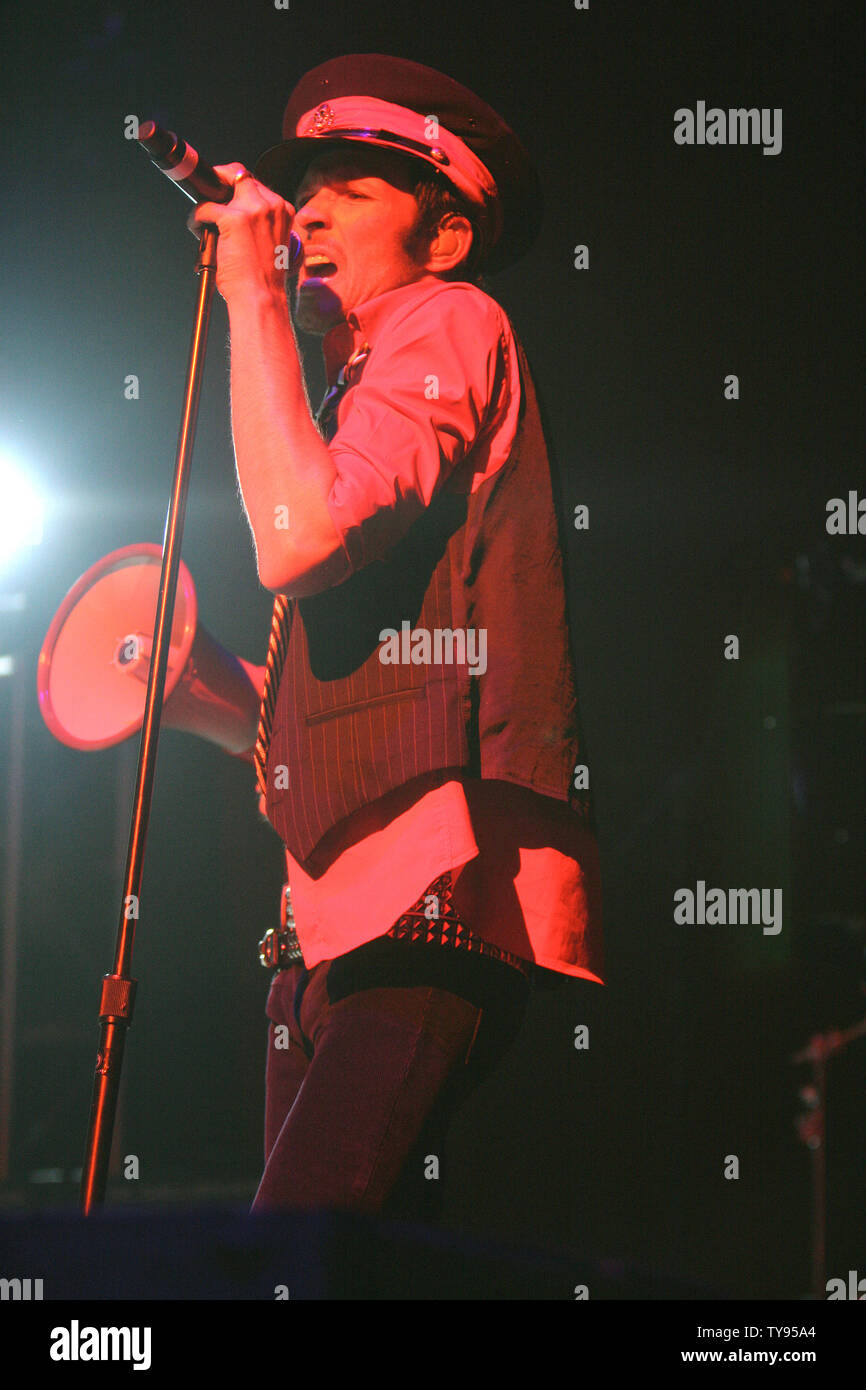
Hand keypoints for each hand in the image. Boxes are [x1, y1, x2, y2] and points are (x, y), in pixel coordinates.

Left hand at [188, 163, 295, 302]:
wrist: (262, 297)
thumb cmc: (264, 280)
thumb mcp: (272, 243)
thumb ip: (260, 223)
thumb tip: (231, 213)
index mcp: (284, 211)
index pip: (257, 185)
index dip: (238, 187)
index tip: (226, 192)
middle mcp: (271, 205)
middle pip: (240, 175)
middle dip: (221, 180)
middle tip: (209, 196)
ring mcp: (252, 210)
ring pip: (222, 186)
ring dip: (208, 200)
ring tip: (203, 218)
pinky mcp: (232, 219)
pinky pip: (206, 208)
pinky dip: (197, 218)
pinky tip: (198, 229)